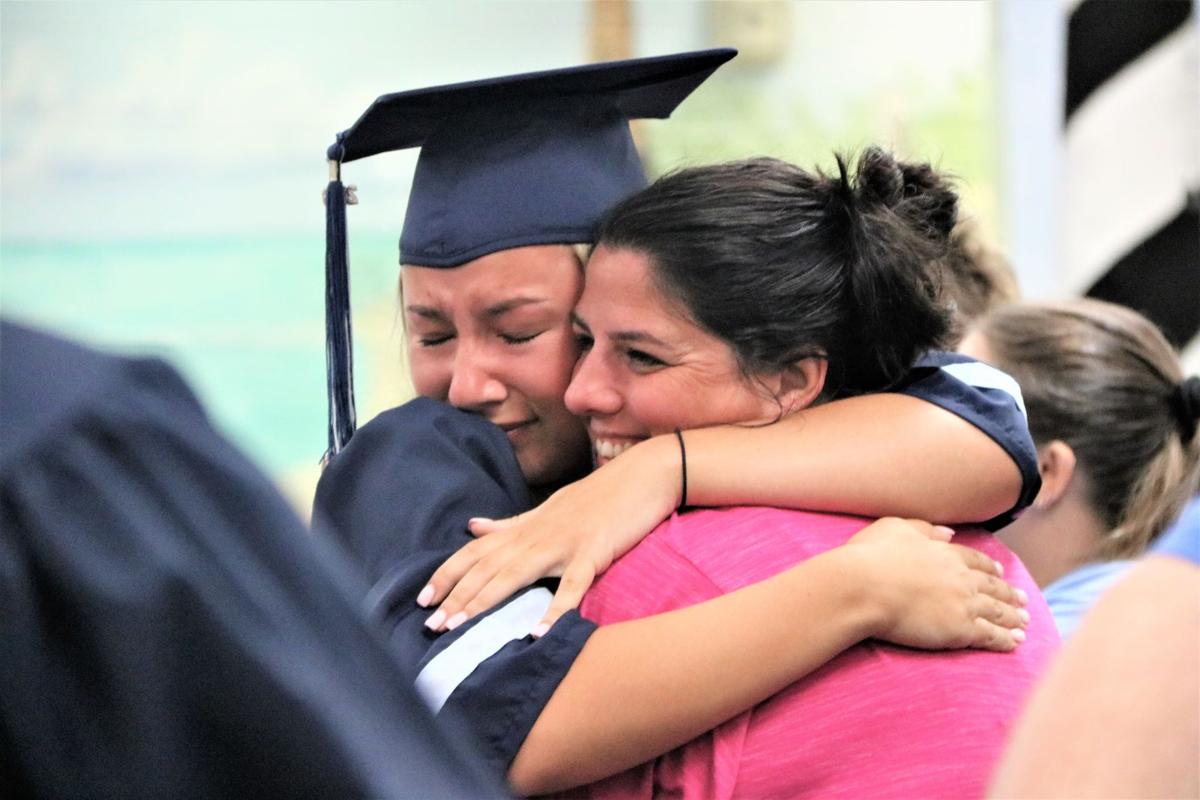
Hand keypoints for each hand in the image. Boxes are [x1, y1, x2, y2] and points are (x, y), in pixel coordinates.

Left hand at [419, 436, 680, 632]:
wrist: (644, 474)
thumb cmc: (599, 495)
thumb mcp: (548, 508)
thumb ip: (510, 524)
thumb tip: (472, 526)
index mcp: (526, 527)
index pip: (476, 551)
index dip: (447, 574)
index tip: (422, 600)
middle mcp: (536, 534)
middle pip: (486, 566)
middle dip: (456, 596)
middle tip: (430, 626)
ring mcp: (564, 542)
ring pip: (514, 574)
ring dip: (485, 601)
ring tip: (459, 630)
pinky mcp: (594, 551)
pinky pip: (572, 585)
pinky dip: (555, 609)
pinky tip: (538, 634)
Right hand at [842, 517, 1029, 651]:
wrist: (863, 586)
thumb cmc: (870, 557)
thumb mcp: (894, 528)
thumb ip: (923, 528)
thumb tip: (948, 533)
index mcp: (944, 552)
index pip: (975, 560)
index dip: (989, 567)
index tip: (999, 571)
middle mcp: (960, 577)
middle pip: (992, 586)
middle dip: (1009, 594)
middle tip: (1023, 600)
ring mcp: (963, 603)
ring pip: (997, 612)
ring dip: (1013, 617)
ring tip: (1025, 623)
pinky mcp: (960, 630)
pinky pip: (990, 636)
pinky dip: (1006, 639)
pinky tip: (1016, 643)